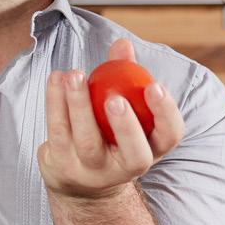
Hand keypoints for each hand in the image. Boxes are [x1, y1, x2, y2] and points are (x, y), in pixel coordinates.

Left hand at [37, 38, 185, 200]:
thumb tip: (122, 44)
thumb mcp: (122, 110)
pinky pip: (59, 131)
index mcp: (150, 150)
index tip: (154, 85)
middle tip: (115, 97)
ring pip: (87, 140)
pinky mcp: (63, 164)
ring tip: (75, 75)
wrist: (77, 180)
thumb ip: (124, 76)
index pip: (169, 136)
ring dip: (80, 104)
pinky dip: (55, 102)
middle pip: (133, 153)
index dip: (166, 113)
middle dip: (126, 124)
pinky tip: (56, 78)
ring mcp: (93, 170)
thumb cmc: (107, 134)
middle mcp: (126, 167)